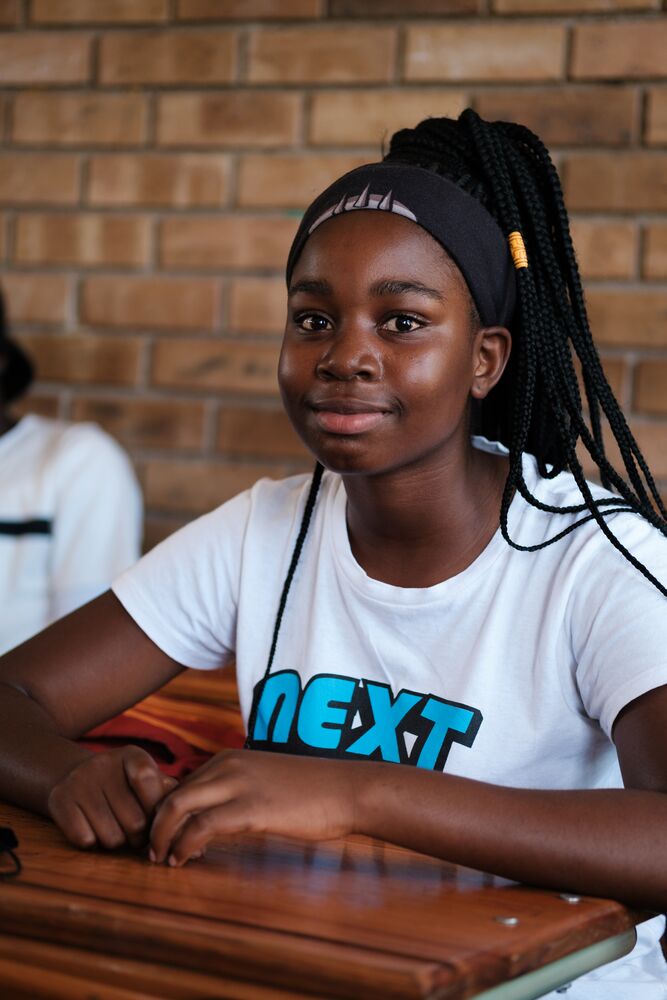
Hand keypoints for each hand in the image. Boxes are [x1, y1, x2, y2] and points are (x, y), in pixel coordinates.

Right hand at [48, 747, 176, 850]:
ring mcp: (79, 780)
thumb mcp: (149, 784)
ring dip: (117, 843)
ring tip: (116, 830)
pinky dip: (93, 844)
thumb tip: (199, 850)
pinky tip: (94, 829)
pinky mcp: (59, 799)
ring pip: (111, 838)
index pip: (149, 782)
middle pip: (135, 822)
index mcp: (133, 755)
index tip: (158, 822)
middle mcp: (103, 763)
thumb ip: (171, 806)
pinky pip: (85, 840)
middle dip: (140, 838)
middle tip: (136, 835)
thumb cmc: (125, 787)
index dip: (156, 810)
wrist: (76, 776)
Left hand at [149, 749, 358, 866]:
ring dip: (163, 836)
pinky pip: (201, 826)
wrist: (346, 789)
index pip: (180, 783)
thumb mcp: (264, 781)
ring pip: (178, 806)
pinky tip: (184, 859)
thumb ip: (236, 791)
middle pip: (171, 793)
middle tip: (152, 850)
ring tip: (162, 859)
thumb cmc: (311, 790)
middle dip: (155, 823)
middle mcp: (227, 765)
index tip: (165, 837)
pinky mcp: (250, 808)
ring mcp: (238, 784)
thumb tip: (214, 818)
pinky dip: (184, 845)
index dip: (166, 812)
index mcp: (229, 758)